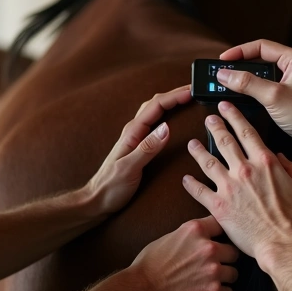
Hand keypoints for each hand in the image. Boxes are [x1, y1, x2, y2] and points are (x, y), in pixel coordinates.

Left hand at [85, 86, 191, 214]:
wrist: (97, 200)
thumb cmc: (111, 187)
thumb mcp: (130, 168)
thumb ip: (147, 148)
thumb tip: (167, 128)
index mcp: (133, 133)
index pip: (156, 107)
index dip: (175, 96)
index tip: (192, 92)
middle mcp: (134, 131)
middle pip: (155, 104)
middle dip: (175, 94)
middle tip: (194, 90)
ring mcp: (135, 138)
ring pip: (154, 112)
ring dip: (170, 101)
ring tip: (187, 98)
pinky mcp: (138, 146)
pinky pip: (154, 123)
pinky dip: (166, 114)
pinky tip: (173, 118)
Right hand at [129, 216, 239, 290]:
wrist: (143, 290)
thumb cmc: (150, 264)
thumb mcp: (169, 237)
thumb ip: (189, 236)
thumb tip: (199, 238)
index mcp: (195, 230)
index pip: (221, 224)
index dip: (220, 234)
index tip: (218, 240)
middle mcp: (208, 248)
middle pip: (233, 251)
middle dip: (226, 259)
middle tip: (216, 265)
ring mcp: (213, 270)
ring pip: (234, 273)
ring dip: (225, 278)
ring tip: (213, 281)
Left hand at [182, 103, 291, 263]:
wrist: (283, 244)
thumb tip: (282, 158)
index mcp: (264, 162)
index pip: (246, 132)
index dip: (235, 117)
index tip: (226, 108)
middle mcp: (244, 170)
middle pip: (225, 142)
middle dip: (215, 127)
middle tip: (208, 119)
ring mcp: (229, 188)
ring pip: (208, 162)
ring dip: (198, 151)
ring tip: (192, 143)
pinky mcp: (218, 207)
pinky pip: (199, 191)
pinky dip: (191, 184)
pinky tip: (185, 178)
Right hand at [216, 40, 291, 153]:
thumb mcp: (273, 96)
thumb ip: (247, 83)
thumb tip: (225, 74)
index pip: (261, 46)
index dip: (240, 51)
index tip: (223, 60)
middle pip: (261, 58)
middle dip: (241, 65)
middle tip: (223, 72)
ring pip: (262, 74)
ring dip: (246, 79)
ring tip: (229, 83)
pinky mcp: (289, 95)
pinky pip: (266, 86)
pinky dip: (253, 90)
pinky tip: (242, 96)